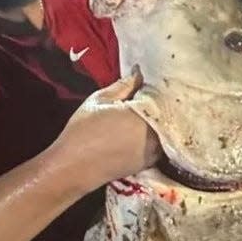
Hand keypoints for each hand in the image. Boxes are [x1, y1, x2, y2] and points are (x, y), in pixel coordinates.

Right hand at [56, 70, 160, 191]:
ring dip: (160, 121)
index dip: (158, 88)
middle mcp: (155, 134)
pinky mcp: (149, 163)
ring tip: (149, 112)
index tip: (153, 83)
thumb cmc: (83, 131)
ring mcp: (154, 151)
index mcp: (144, 115)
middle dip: (162, 104)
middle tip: (153, 95)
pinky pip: (159, 144)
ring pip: (165, 130)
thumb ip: (124, 85)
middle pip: (167, 114)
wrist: (74, 168)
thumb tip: (139, 72)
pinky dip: (156, 136)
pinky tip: (144, 130)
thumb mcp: (100, 100)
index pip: (163, 96)